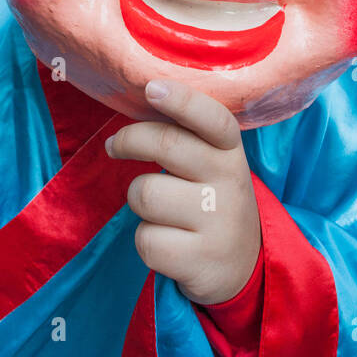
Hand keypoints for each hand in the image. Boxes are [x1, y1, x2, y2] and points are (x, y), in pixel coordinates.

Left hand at [106, 80, 260, 304]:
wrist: (241, 268)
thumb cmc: (210, 203)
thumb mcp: (212, 166)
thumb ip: (186, 138)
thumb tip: (140, 103)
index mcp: (231, 153)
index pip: (214, 119)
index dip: (182, 100)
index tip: (150, 88)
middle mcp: (230, 183)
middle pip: (166, 145)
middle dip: (129, 140)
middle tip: (115, 146)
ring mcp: (218, 223)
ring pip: (146, 194)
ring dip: (139, 200)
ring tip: (158, 211)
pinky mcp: (202, 260)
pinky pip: (146, 239)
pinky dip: (147, 241)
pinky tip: (169, 244)